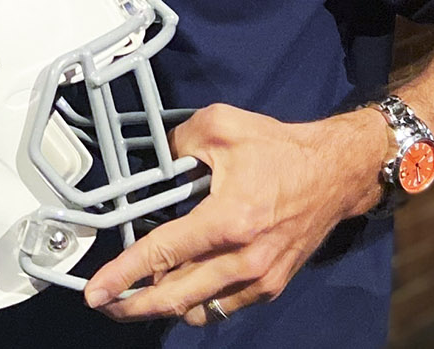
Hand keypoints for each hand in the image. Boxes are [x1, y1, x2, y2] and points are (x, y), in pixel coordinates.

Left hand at [83, 104, 382, 325]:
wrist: (336, 173)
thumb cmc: (283, 151)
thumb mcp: (221, 125)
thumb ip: (178, 141)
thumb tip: (157, 158)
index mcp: (228, 219)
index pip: (162, 253)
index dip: (123, 275)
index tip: (98, 291)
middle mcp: (244, 257)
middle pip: (176, 296)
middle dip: (135, 305)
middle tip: (108, 305)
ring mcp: (260, 277)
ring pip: (199, 308)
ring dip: (166, 305)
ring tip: (142, 293)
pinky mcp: (272, 284)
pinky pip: (225, 307)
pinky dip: (199, 303)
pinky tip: (182, 288)